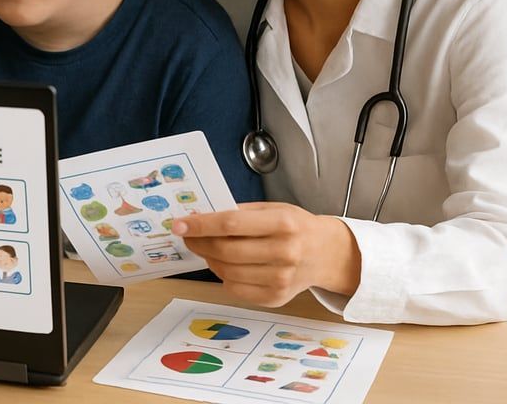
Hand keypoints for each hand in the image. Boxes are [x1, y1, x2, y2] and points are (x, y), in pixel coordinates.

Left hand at [172, 202, 360, 306]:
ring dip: (208, 259)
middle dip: (199, 242)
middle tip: (188, 235)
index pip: (231, 224)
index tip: (179, 224)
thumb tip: (199, 218)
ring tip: (206, 248)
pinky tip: (224, 264)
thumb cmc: (295, 227)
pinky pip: (235, 288)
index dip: (201, 225)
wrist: (327, 254)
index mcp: (284, 224)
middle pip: (226, 250)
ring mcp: (282, 279)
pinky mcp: (276, 298)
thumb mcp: (272, 209)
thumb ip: (238, 212)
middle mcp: (285, 253)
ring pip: (227, 271)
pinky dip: (222, 275)